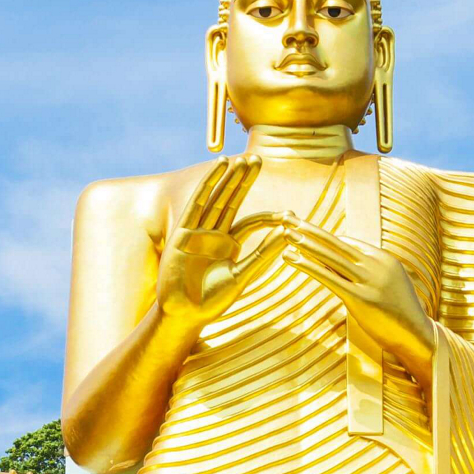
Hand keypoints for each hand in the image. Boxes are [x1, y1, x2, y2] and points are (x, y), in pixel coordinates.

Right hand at [153, 158, 273, 342]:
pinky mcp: (184, 230)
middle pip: (233, 201)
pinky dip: (210, 183)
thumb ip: (262, 255)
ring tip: (242, 159)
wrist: (185, 314)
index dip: (269, 216)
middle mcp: (215, 234)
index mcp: (229, 245)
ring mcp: (199, 231)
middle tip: (258, 159)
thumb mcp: (242, 276)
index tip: (289, 215)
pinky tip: (220, 166)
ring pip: (217, 198)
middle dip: (244, 181)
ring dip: (229, 177)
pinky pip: (198, 201)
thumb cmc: (212, 301)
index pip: (251, 223)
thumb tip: (287, 234)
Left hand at [262, 216, 436, 380]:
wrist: (418, 335)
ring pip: (331, 256)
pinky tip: (292, 257)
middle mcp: (375, 264)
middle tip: (287, 217)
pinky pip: (329, 278)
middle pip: (336, 242)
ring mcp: (369, 280)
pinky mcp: (360, 298)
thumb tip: (349, 266)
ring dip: (306, 243)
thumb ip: (369, 272)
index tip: (303, 226)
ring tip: (286, 232)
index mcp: (382, 258)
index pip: (347, 243)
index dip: (323, 235)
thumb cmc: (400, 314)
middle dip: (309, 229)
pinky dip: (308, 265)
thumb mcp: (387, 285)